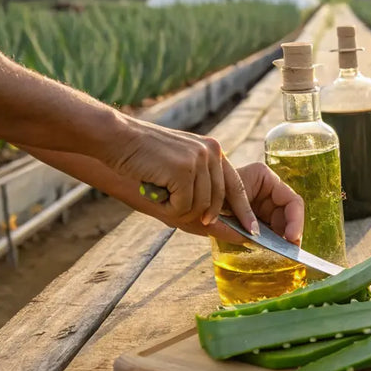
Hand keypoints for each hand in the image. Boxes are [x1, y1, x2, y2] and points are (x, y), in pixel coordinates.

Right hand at [106, 118, 255, 232]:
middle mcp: (212, 152)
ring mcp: (199, 159)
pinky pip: (183, 205)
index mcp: (214, 150)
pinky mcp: (184, 169)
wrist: (118, 138)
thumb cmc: (144, 157)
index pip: (236, 186)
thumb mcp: (180, 165)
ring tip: (159, 191)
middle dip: (202, 215)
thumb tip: (216, 221)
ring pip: (200, 206)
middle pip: (217, 201)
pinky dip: (167, 206)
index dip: (244, 211)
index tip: (252, 232)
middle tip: (175, 212)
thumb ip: (201, 184)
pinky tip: (154, 190)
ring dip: (177, 208)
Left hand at [200, 163, 304, 244]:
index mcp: (263, 176)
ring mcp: (262, 203)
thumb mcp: (221, 203)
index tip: (291, 239)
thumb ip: (240, 217)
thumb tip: (256, 237)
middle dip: (290, 233)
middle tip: (288, 251)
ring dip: (281, 239)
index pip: (292, 200)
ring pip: (281, 224)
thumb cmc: (201, 192)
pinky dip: (270, 241)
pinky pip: (269, 230)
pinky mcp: (255, 216)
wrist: (184, 200)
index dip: (295, 221)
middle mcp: (267, 189)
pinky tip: (267, 250)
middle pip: (289, 214)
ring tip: (278, 253)